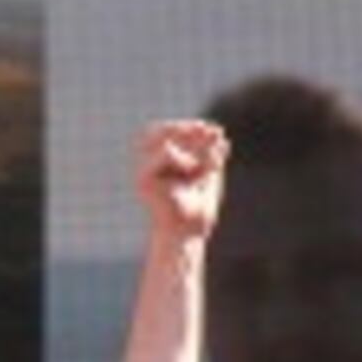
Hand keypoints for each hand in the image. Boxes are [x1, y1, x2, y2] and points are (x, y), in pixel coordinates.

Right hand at [137, 116, 230, 244]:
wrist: (188, 235)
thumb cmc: (197, 211)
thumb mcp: (208, 174)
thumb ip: (209, 151)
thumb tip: (218, 131)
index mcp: (160, 163)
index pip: (169, 132)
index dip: (190, 127)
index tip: (216, 131)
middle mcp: (148, 166)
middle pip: (159, 131)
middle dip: (187, 129)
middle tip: (211, 132)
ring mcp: (144, 172)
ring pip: (163, 139)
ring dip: (191, 146)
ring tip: (206, 164)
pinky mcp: (144, 179)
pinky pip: (165, 152)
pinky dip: (186, 158)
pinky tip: (194, 172)